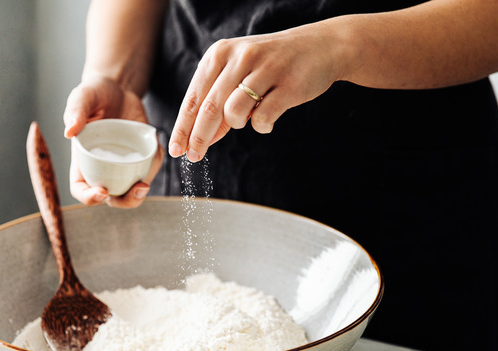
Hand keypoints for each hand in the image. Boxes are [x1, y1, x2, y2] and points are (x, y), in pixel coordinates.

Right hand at [63, 75, 163, 207]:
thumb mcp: (83, 97)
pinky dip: (154, 166)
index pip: (81, 189)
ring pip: (131, 189)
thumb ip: (75, 111)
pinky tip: (157, 152)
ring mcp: (122, 165)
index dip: (89, 198)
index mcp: (83, 160)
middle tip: (136, 189)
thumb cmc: (94, 94)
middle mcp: (102, 167)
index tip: (102, 192)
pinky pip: (148, 168)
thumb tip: (69, 132)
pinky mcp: (140, 157)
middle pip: (111, 198)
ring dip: (140, 193)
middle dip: (124, 201)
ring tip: (145, 183)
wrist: (117, 88)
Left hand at [168, 22, 343, 161]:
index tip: (176, 150)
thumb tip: (199, 139)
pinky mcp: (287, 85)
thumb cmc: (272, 64)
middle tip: (194, 157)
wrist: (321, 47)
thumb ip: (218, 102)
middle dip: (198, 138)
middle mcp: (239, 57)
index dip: (182, 128)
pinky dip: (261, 126)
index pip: (193, 98)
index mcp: (220, 53)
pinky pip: (262, 119)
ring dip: (237, 124)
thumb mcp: (239, 73)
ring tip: (249, 116)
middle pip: (209, 109)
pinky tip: (268, 118)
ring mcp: (265, 69)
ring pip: (233, 113)